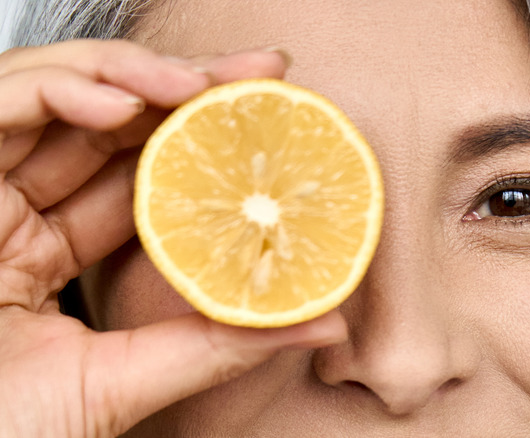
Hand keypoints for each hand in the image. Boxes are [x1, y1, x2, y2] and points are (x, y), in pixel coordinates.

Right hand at [0, 40, 346, 437]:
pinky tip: (124, 103)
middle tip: (261, 73)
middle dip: (186, 88)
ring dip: (132, 76)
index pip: (137, 175)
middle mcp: (14, 213)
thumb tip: (325, 320)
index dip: (202, 140)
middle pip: (107, 124)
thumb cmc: (8, 433)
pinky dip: (60, 90)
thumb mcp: (125, 381)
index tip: (271, 118)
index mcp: (49, 254)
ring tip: (201, 84)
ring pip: (55, 96)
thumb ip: (215, 345)